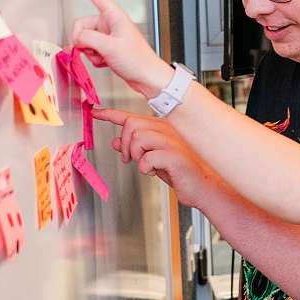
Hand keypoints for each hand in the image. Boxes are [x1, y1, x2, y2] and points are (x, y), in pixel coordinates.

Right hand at [66, 0, 172, 98]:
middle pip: (81, 24)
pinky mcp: (106, 47)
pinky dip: (94, 58)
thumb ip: (88, 38)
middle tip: (93, 50)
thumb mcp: (110, 47)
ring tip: (105, 57)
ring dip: (90, 51)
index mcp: (113, 15)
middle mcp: (109, 22)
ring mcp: (107, 35)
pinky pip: (89, 50)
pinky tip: (107, 62)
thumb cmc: (138, 59)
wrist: (147, 77)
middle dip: (82, 40)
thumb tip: (76, 38)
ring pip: (84, 39)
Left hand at [99, 110, 224, 212]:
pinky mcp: (174, 156)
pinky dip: (145, 167)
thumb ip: (135, 149)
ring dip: (135, 155)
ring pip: (138, 137)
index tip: (95, 112)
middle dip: (125, 143)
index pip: (131, 116)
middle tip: (130, 159)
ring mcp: (171, 141)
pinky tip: (154, 172)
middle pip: (131, 124)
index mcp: (161, 128)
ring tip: (145, 166)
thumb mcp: (153, 159)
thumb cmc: (181, 173)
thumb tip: (116, 142)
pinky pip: (147, 157)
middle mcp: (166, 130)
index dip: (110, 114)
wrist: (204, 187)